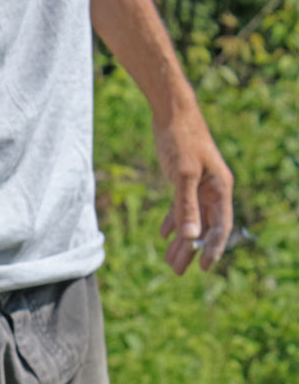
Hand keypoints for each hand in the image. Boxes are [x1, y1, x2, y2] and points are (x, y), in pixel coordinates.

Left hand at [154, 108, 233, 274]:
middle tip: (177, 271)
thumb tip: (190, 237)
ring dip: (180, 240)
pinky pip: (181, 206)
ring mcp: (199, 184)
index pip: (220, 226)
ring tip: (168, 260)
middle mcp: (213, 189)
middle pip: (204, 227)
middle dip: (191, 250)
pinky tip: (164, 234)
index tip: (203, 267)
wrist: (172, 112)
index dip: (213, 248)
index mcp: (220, 189)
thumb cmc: (180, 140)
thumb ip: (186, 207)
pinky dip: (173, 220)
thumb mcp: (182, 176)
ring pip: (191, 219)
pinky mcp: (184, 178)